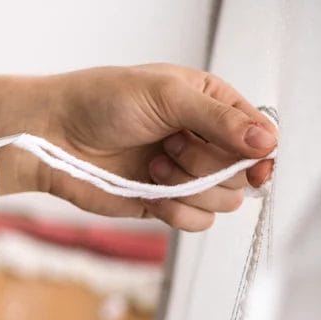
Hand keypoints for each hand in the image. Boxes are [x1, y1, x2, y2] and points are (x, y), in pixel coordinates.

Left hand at [33, 64, 276, 230]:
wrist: (54, 135)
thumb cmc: (101, 102)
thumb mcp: (166, 96)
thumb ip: (218, 119)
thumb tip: (267, 142)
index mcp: (210, 105)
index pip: (259, 135)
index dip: (260, 153)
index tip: (253, 162)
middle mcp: (202, 141)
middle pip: (244, 173)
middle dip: (210, 165)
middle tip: (171, 144)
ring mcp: (184, 175)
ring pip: (225, 202)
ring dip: (192, 187)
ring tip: (154, 163)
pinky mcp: (163, 203)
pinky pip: (197, 222)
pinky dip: (180, 213)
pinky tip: (152, 192)